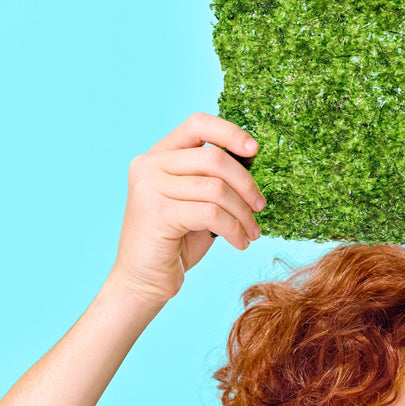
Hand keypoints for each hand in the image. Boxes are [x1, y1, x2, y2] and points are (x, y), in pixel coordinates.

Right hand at [109, 112, 265, 305]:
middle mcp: (149, 164)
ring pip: (216, 188)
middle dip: (246, 184)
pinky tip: (240, 242)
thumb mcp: (197, 200)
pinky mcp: (156, 212)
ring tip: (251, 232)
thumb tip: (251, 158)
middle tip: (260, 207)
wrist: (143, 281)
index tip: (255, 150)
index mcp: (159, 154)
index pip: (198, 124)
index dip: (230, 132)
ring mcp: (149, 187)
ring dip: (243, 213)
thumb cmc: (176, 240)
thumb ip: (213, 176)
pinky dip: (233, 229)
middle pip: (214, 158)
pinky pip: (211, 213)